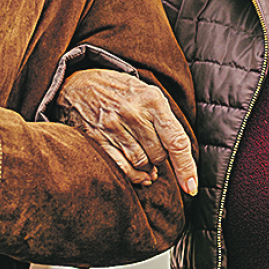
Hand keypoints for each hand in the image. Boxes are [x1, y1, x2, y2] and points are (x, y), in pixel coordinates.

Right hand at [53, 68, 198, 195]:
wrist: (78, 82)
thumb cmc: (120, 90)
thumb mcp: (147, 93)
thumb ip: (163, 120)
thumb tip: (178, 158)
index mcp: (152, 100)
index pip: (176, 140)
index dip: (186, 167)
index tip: (191, 186)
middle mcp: (133, 113)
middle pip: (158, 155)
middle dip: (161, 160)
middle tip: (156, 155)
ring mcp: (113, 126)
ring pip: (141, 163)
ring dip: (147, 171)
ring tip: (148, 168)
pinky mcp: (96, 138)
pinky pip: (120, 166)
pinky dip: (132, 176)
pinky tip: (138, 176)